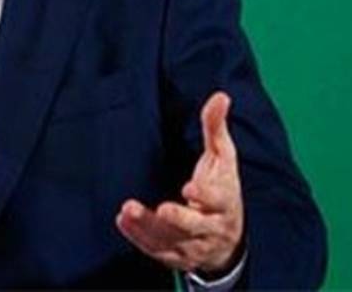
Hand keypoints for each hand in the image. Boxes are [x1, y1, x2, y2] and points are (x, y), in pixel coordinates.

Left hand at [115, 91, 243, 274]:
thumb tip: (220, 96)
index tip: (191, 188)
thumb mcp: (223, 160)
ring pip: (171, 240)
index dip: (206, 196)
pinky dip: (140, 238)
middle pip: (195, 226)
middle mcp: (211, 228)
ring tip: (128, 210)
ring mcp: (193, 245)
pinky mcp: (176, 256)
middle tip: (163, 209)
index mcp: (225, 203)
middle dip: (179, 218)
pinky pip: (157, 251)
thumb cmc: (222, 189)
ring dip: (149, 227)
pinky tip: (123, 221)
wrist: (228, 240)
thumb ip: (216, 129)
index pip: (219, 200)